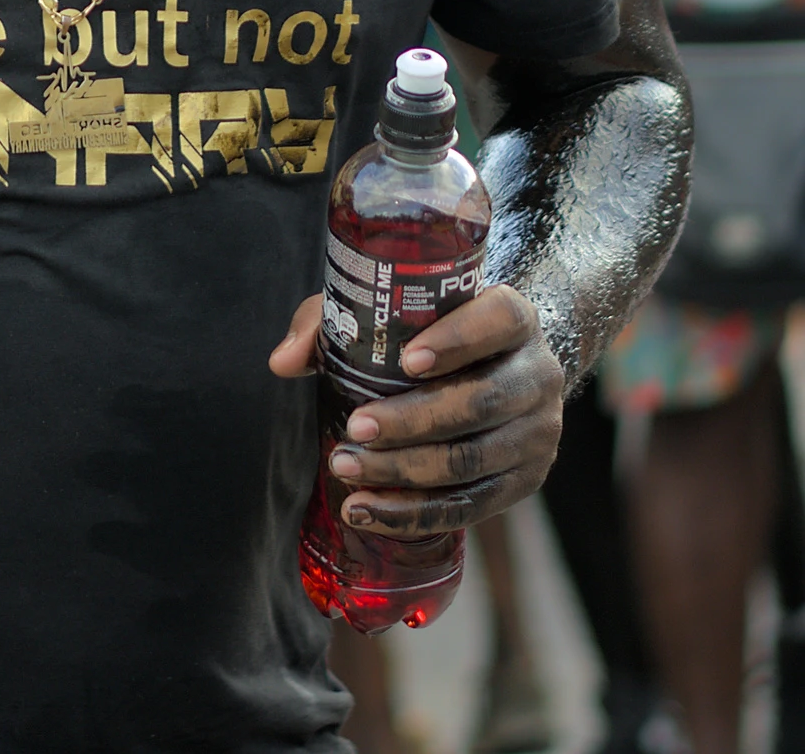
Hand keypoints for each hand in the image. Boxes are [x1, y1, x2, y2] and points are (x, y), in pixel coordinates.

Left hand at [269, 284, 563, 537]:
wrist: (497, 365)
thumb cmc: (428, 329)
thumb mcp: (386, 309)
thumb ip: (330, 322)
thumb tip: (282, 362)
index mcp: (514, 316)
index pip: (498, 320)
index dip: (455, 342)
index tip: (405, 361)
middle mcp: (538, 373)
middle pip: (481, 401)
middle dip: (413, 421)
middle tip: (355, 429)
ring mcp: (538, 432)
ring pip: (473, 459)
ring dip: (405, 471)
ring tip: (348, 470)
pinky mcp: (525, 481)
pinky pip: (471, 505)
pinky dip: (416, 512)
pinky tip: (369, 509)